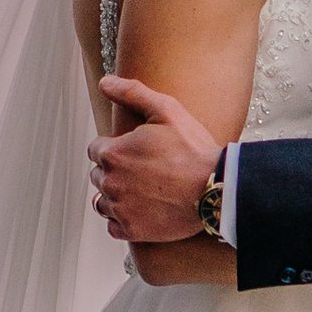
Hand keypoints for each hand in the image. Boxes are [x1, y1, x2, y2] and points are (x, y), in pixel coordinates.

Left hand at [90, 77, 222, 245]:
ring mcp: (120, 209)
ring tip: (142, 190)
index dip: (115, 147)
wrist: (216, 188)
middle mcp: (110, 183)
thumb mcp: (166, 110)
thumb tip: (105, 81)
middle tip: (143, 169)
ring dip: (116, 195)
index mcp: (113, 153)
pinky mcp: (132, 230)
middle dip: (115, 170)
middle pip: (98, 175)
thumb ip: (132, 93)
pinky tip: (143, 210)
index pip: (95, 150)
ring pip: (103, 201)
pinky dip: (123, 219)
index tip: (135, 151)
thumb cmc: (193, 149)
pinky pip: (113, 226)